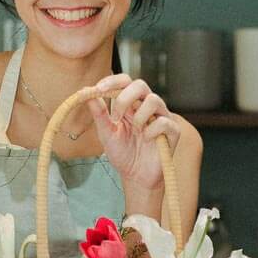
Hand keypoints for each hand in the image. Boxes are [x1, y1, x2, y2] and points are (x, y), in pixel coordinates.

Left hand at [88, 74, 179, 191]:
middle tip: (115, 116)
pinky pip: (163, 122)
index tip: (98, 89)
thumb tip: (85, 91)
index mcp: (131, 104)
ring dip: (139, 115)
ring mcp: (161, 117)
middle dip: (125, 97)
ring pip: (154, 100)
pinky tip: (147, 140)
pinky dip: (151, 131)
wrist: (136, 177)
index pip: (125, 82)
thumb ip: (99, 113)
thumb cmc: (123, 154)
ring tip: (135, 130)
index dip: (113, 81)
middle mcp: (147, 107)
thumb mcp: (106, 133)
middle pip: (141, 85)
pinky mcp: (173, 131)